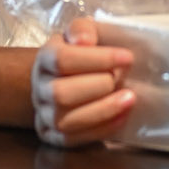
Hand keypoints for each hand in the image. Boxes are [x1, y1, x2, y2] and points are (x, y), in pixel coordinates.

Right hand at [31, 19, 136, 147]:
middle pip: (60, 94)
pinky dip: (101, 129)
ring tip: (129, 98)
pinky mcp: (54, 136)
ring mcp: (44, 115)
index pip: (62, 59)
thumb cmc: (81, 54)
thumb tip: (85, 41)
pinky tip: (122, 116)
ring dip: (102, 110)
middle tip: (122, 78)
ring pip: (65, 121)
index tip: (127, 57)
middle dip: (98, 86)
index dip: (97, 59)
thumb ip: (83, 29)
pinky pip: (73, 139)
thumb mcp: (82, 33)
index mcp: (45, 59)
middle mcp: (40, 89)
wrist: (67, 78)